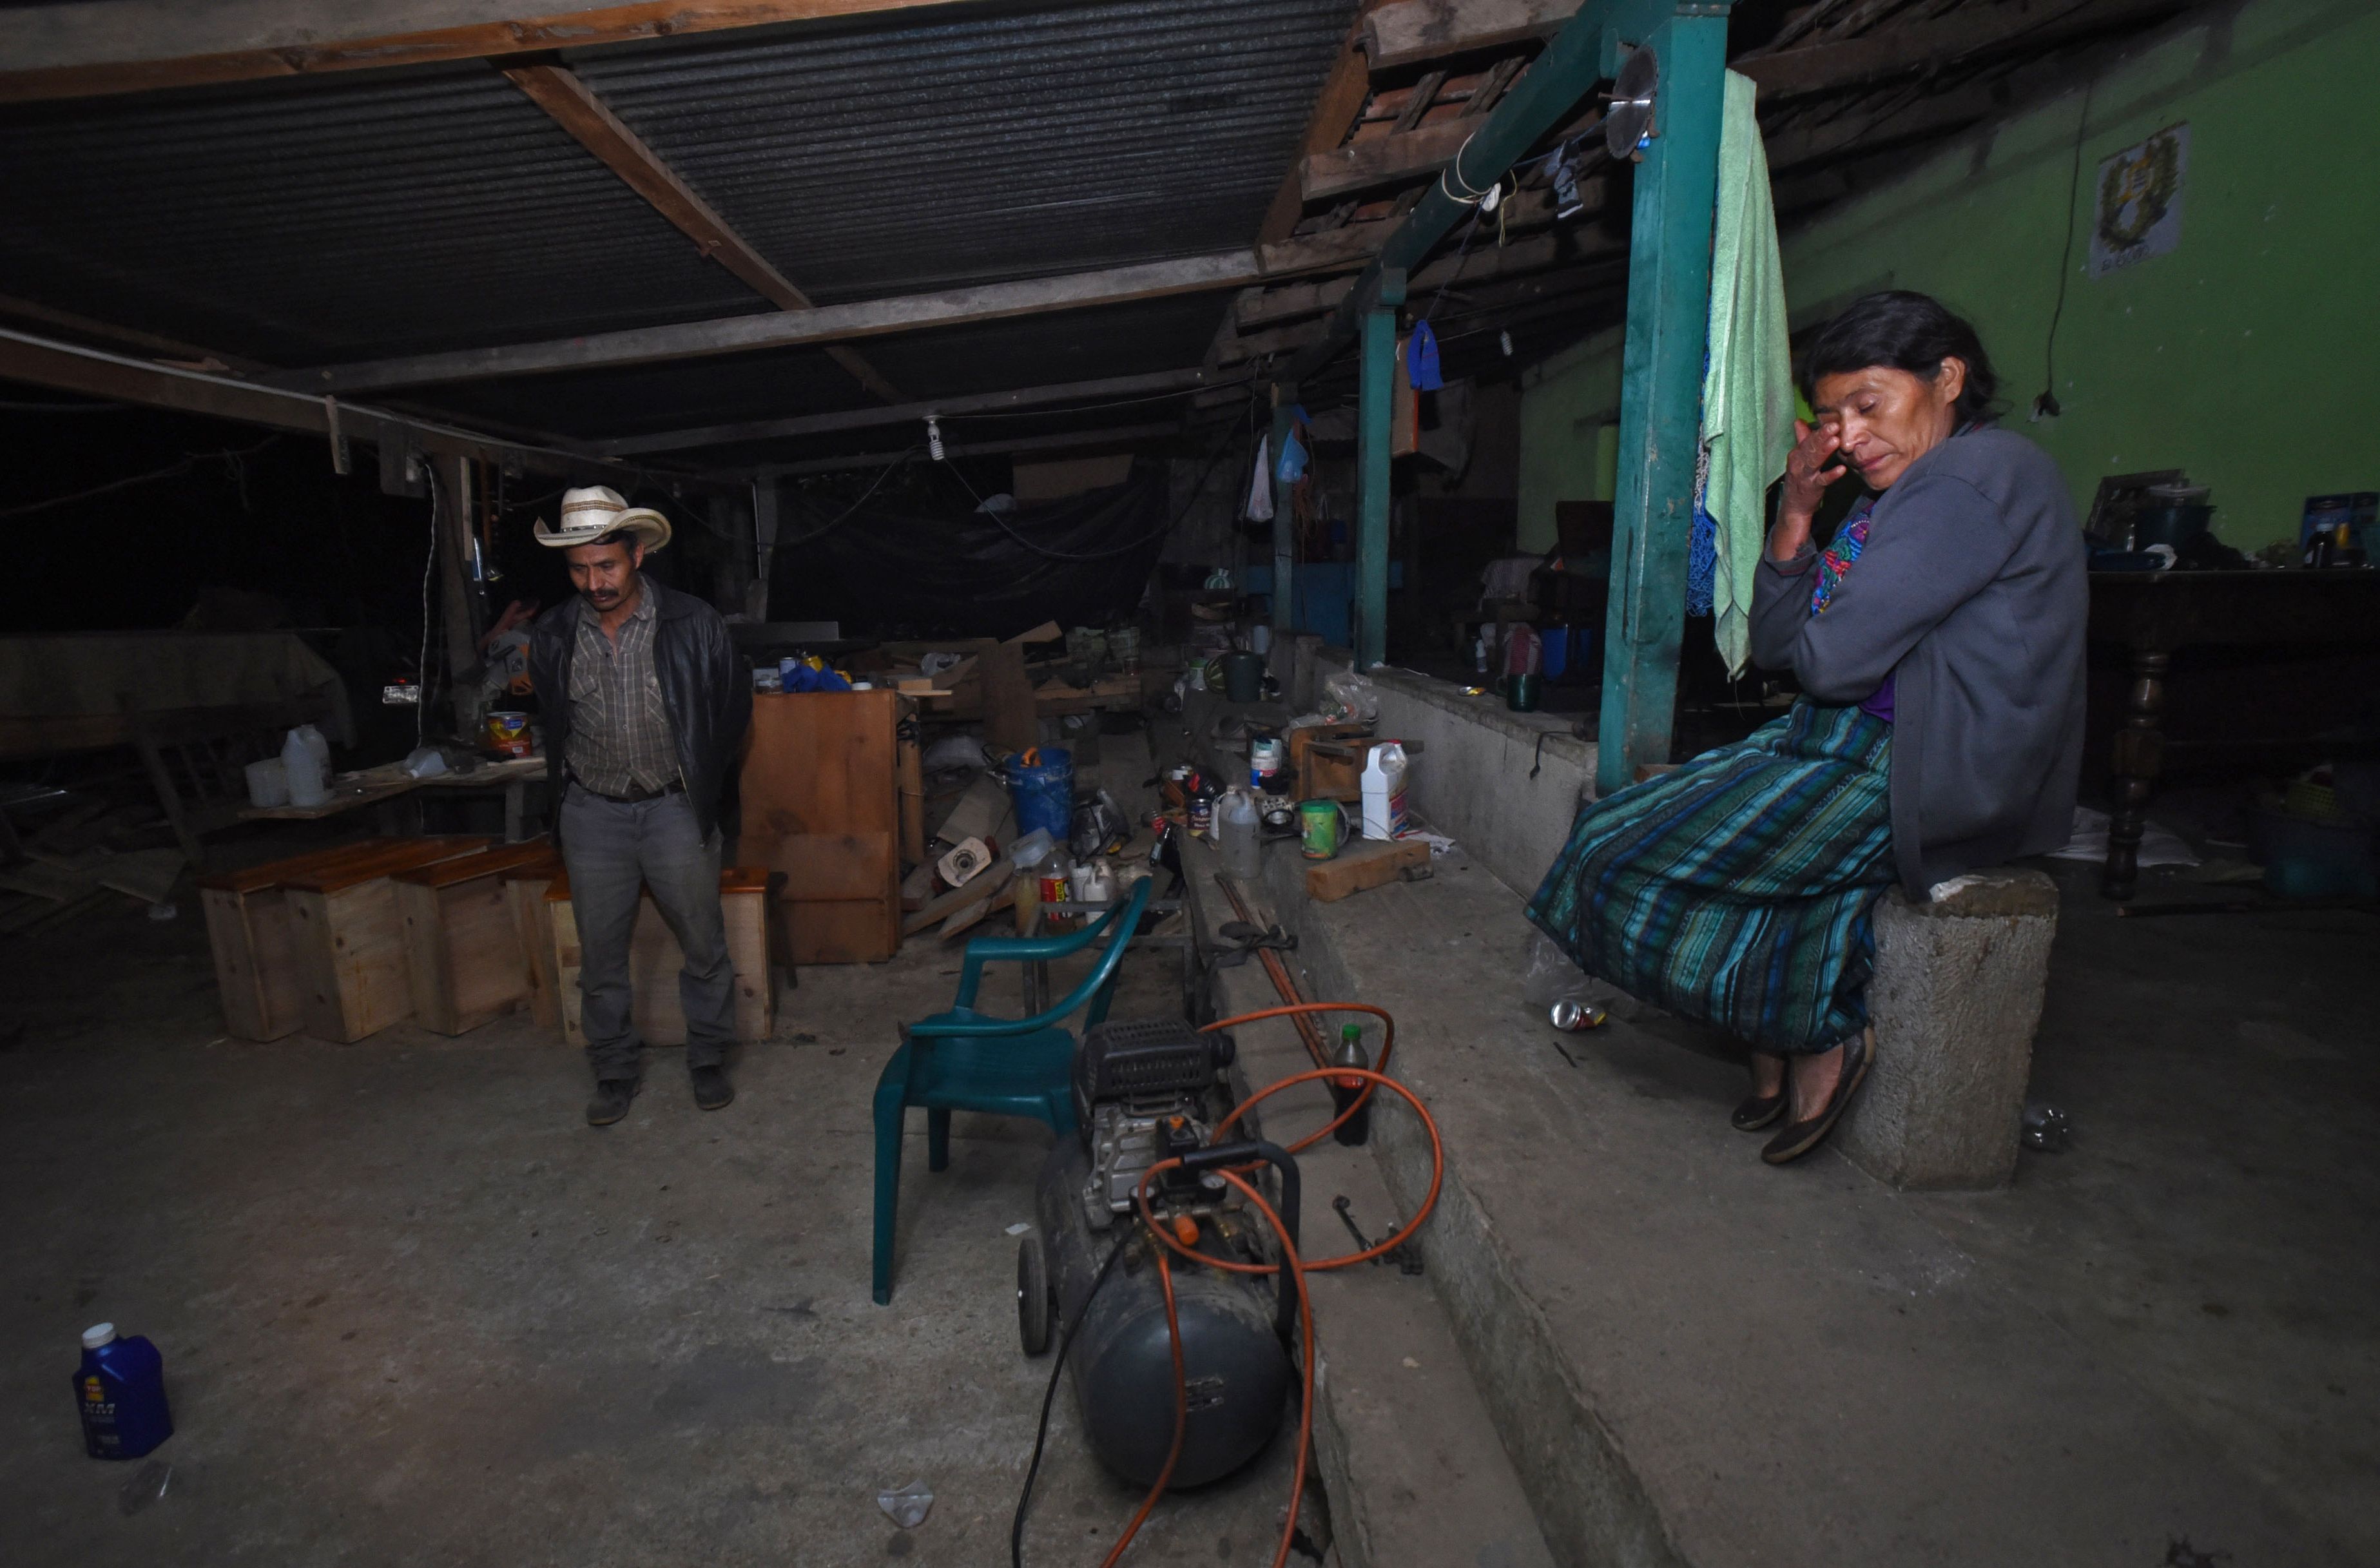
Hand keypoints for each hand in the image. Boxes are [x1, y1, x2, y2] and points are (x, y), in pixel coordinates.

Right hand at [1771, 418, 1847, 559]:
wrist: (1794, 508)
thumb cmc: (1800, 480)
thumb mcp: (1799, 459)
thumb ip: (1801, 440)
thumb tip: (1799, 421)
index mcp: (1796, 455)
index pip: (1808, 440)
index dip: (1819, 431)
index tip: (1832, 420)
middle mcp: (1798, 463)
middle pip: (1810, 448)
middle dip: (1822, 436)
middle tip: (1834, 425)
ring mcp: (1804, 476)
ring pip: (1814, 461)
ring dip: (1824, 451)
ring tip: (1836, 441)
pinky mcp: (1811, 489)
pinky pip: (1822, 481)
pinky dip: (1831, 475)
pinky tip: (1842, 470)